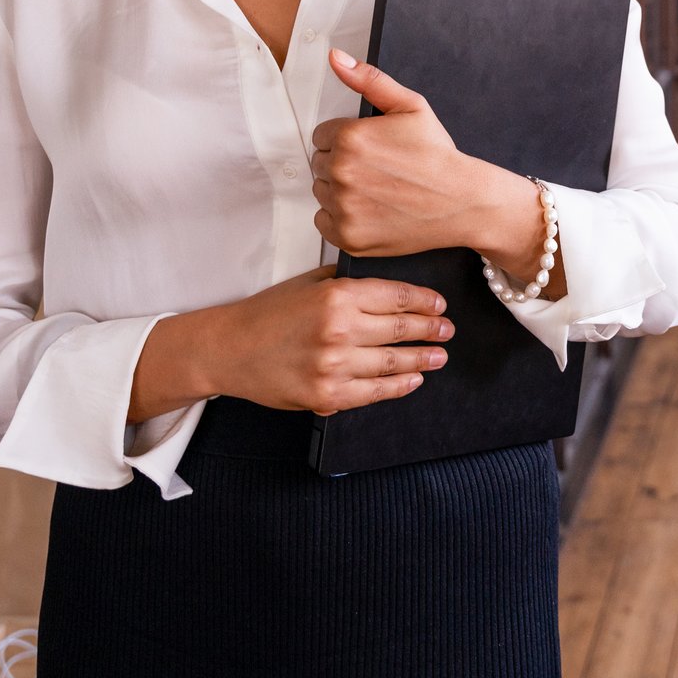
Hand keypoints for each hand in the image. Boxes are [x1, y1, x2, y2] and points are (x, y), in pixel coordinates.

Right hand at [129, 266, 450, 419]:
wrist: (229, 349)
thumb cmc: (268, 313)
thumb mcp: (308, 283)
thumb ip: (347, 283)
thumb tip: (388, 286)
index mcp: (337, 296)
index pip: (395, 296)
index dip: (424, 302)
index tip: (440, 305)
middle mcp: (339, 330)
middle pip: (400, 329)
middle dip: (430, 330)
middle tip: (447, 331)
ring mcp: (334, 365)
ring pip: (393, 363)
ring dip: (422, 359)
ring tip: (439, 356)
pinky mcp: (327, 395)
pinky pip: (374, 392)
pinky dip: (398, 387)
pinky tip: (413, 380)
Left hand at [312, 50, 556, 290]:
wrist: (462, 201)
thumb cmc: (436, 154)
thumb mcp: (410, 106)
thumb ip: (368, 79)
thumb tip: (335, 57)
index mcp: (349, 138)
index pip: (322, 136)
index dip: (347, 140)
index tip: (372, 149)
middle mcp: (341, 173)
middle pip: (319, 164)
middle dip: (343, 164)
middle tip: (377, 170)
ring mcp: (344, 208)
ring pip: (321, 192)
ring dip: (341, 190)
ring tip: (376, 189)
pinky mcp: (348, 237)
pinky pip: (324, 222)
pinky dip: (341, 218)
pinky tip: (370, 209)